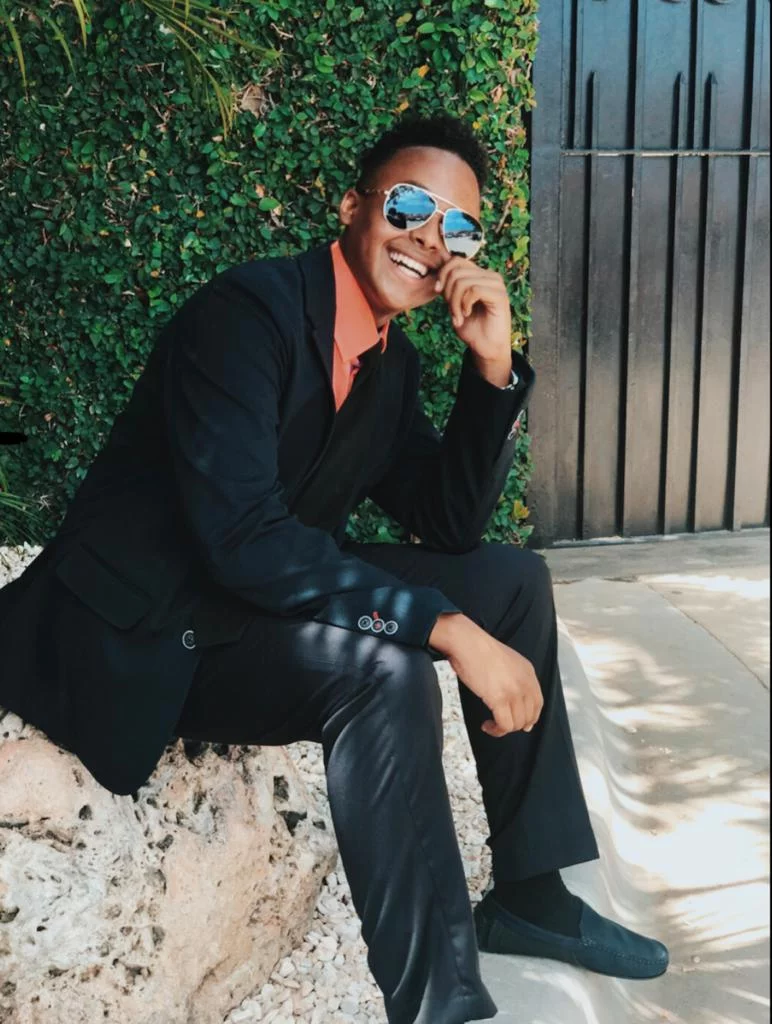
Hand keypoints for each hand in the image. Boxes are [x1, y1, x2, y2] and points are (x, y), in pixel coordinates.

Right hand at [429, 613, 542, 735]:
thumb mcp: (507, 660)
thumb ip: (514, 677)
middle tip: (502, 724)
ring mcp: (514, 691)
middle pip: (529, 716)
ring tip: (491, 725)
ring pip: (517, 724)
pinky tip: (486, 725)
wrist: (467, 643)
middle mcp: (525, 683)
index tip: (524, 724)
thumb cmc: (479, 650)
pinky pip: (504, 725)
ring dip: (504, 729)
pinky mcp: (500, 699)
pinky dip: (496, 730)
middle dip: (516, 725)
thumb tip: (512, 699)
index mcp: (528, 672)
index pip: (538, 702)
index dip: (531, 717)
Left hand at [433, 256, 511, 367]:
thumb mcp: (454, 304)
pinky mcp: (500, 295)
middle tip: (452, 311)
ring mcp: (496, 284)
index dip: (442, 274)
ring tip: (458, 316)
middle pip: (456, 271)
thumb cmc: (472, 328)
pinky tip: (467, 314)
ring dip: (454, 302)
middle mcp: (489, 276)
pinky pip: (474, 290)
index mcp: (479, 275)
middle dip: (447, 293)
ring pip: (463, 281)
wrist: (486, 348)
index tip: (437, 292)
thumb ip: (448, 287)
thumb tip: (438, 272)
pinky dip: (464, 304)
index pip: (456, 260)